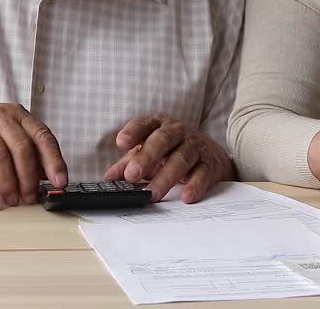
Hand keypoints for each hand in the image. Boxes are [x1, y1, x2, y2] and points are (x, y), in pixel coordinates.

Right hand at [0, 103, 67, 210]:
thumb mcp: (4, 133)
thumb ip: (26, 150)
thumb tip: (46, 176)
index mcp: (16, 114)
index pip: (42, 136)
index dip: (54, 160)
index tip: (60, 181)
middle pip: (22, 149)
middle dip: (29, 178)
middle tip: (30, 198)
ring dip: (8, 184)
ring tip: (12, 201)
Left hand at [102, 114, 233, 202]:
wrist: (211, 155)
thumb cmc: (172, 152)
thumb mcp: (150, 153)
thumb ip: (129, 163)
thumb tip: (108, 179)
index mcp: (159, 125)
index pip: (145, 124)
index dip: (133, 131)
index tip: (121, 143)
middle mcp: (178, 132)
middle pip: (162, 140)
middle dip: (146, 157)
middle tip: (132, 175)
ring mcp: (195, 146)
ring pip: (181, 158)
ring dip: (166, 177)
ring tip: (152, 194)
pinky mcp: (210, 163)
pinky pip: (203, 173)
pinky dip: (194, 185)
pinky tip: (185, 196)